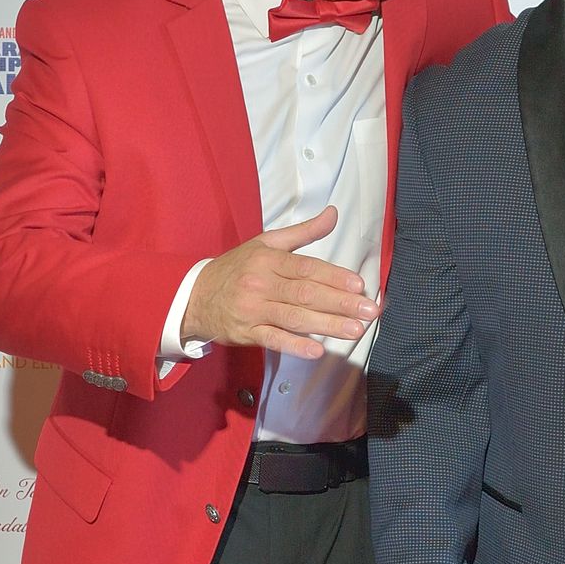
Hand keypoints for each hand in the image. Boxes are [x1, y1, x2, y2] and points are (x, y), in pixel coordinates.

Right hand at [180, 207, 375, 359]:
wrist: (195, 295)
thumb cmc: (237, 268)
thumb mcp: (266, 243)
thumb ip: (303, 232)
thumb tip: (334, 213)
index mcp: (268, 259)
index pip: (307, 268)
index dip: (334, 276)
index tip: (359, 285)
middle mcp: (261, 283)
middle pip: (305, 294)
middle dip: (340, 303)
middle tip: (369, 311)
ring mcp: (253, 310)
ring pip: (294, 317)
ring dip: (327, 325)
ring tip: (355, 330)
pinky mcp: (246, 333)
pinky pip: (273, 339)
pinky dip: (295, 345)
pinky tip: (317, 350)